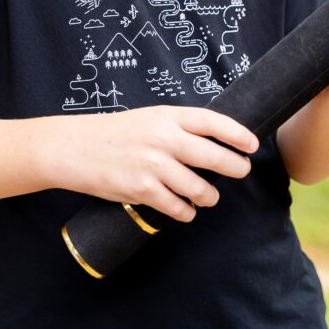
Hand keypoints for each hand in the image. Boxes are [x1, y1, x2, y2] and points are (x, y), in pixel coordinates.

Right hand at [53, 105, 257, 222]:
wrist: (76, 147)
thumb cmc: (115, 132)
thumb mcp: (149, 118)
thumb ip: (177, 127)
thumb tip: (211, 142)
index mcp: (166, 116)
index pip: (211, 121)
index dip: (236, 133)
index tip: (252, 143)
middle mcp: (163, 138)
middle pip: (212, 155)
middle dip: (234, 166)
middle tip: (242, 170)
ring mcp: (153, 165)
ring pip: (199, 187)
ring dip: (210, 196)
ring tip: (210, 197)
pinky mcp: (142, 190)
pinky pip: (177, 207)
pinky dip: (186, 212)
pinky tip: (187, 210)